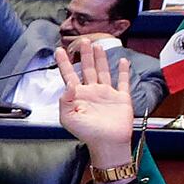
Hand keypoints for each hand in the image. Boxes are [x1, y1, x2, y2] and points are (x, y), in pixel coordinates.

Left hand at [54, 38, 135, 165]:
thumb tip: (68, 84)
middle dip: (85, 55)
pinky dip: (123, 71)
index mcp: (78, 96)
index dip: (64, 63)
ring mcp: (107, 94)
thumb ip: (64, 101)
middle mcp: (92, 92)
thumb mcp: (68, 118)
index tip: (59, 50)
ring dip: (100, 59)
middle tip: (83, 41)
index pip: (68, 75)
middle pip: (87, 68)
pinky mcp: (121, 98)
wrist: (108, 143)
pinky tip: (122, 61)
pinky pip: (123, 82)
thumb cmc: (87, 133)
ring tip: (98, 46)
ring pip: (103, 71)